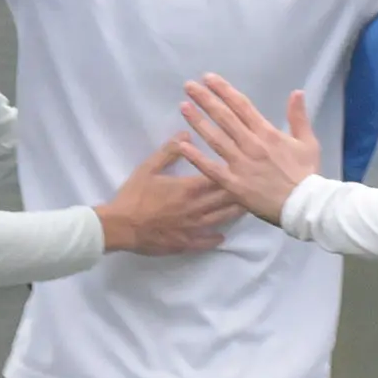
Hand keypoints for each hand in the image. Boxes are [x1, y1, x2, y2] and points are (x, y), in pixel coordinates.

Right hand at [96, 142, 240, 255]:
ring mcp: (193, 228)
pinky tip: (222, 237)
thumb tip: (187, 133)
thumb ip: (169, 151)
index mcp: (189, 187)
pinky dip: (215, 239)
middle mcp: (197, 208)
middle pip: (226, 199)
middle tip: (256, 187)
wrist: (120, 226)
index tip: (247, 167)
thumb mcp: (148, 168)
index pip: (220, 177)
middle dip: (242, 192)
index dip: (234, 172)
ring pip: (221, 219)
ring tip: (248, 208)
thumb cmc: (133, 195)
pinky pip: (205, 242)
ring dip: (235, 213)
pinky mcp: (185, 243)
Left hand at [175, 74, 318, 223]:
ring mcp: (240, 164)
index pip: (241, 106)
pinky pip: (211, 168)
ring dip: (198, 121)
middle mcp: (250, 144)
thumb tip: (296, 92)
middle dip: (205, 99)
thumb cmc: (306, 174)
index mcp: (267, 133)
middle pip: (224, 117)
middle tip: (189, 86)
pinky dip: (196, 157)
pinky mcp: (233, 184)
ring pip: (215, 138)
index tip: (209, 78)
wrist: (304, 205)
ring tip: (183, 106)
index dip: (224, 90)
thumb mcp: (308, 142)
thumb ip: (299, 117)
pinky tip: (182, 145)